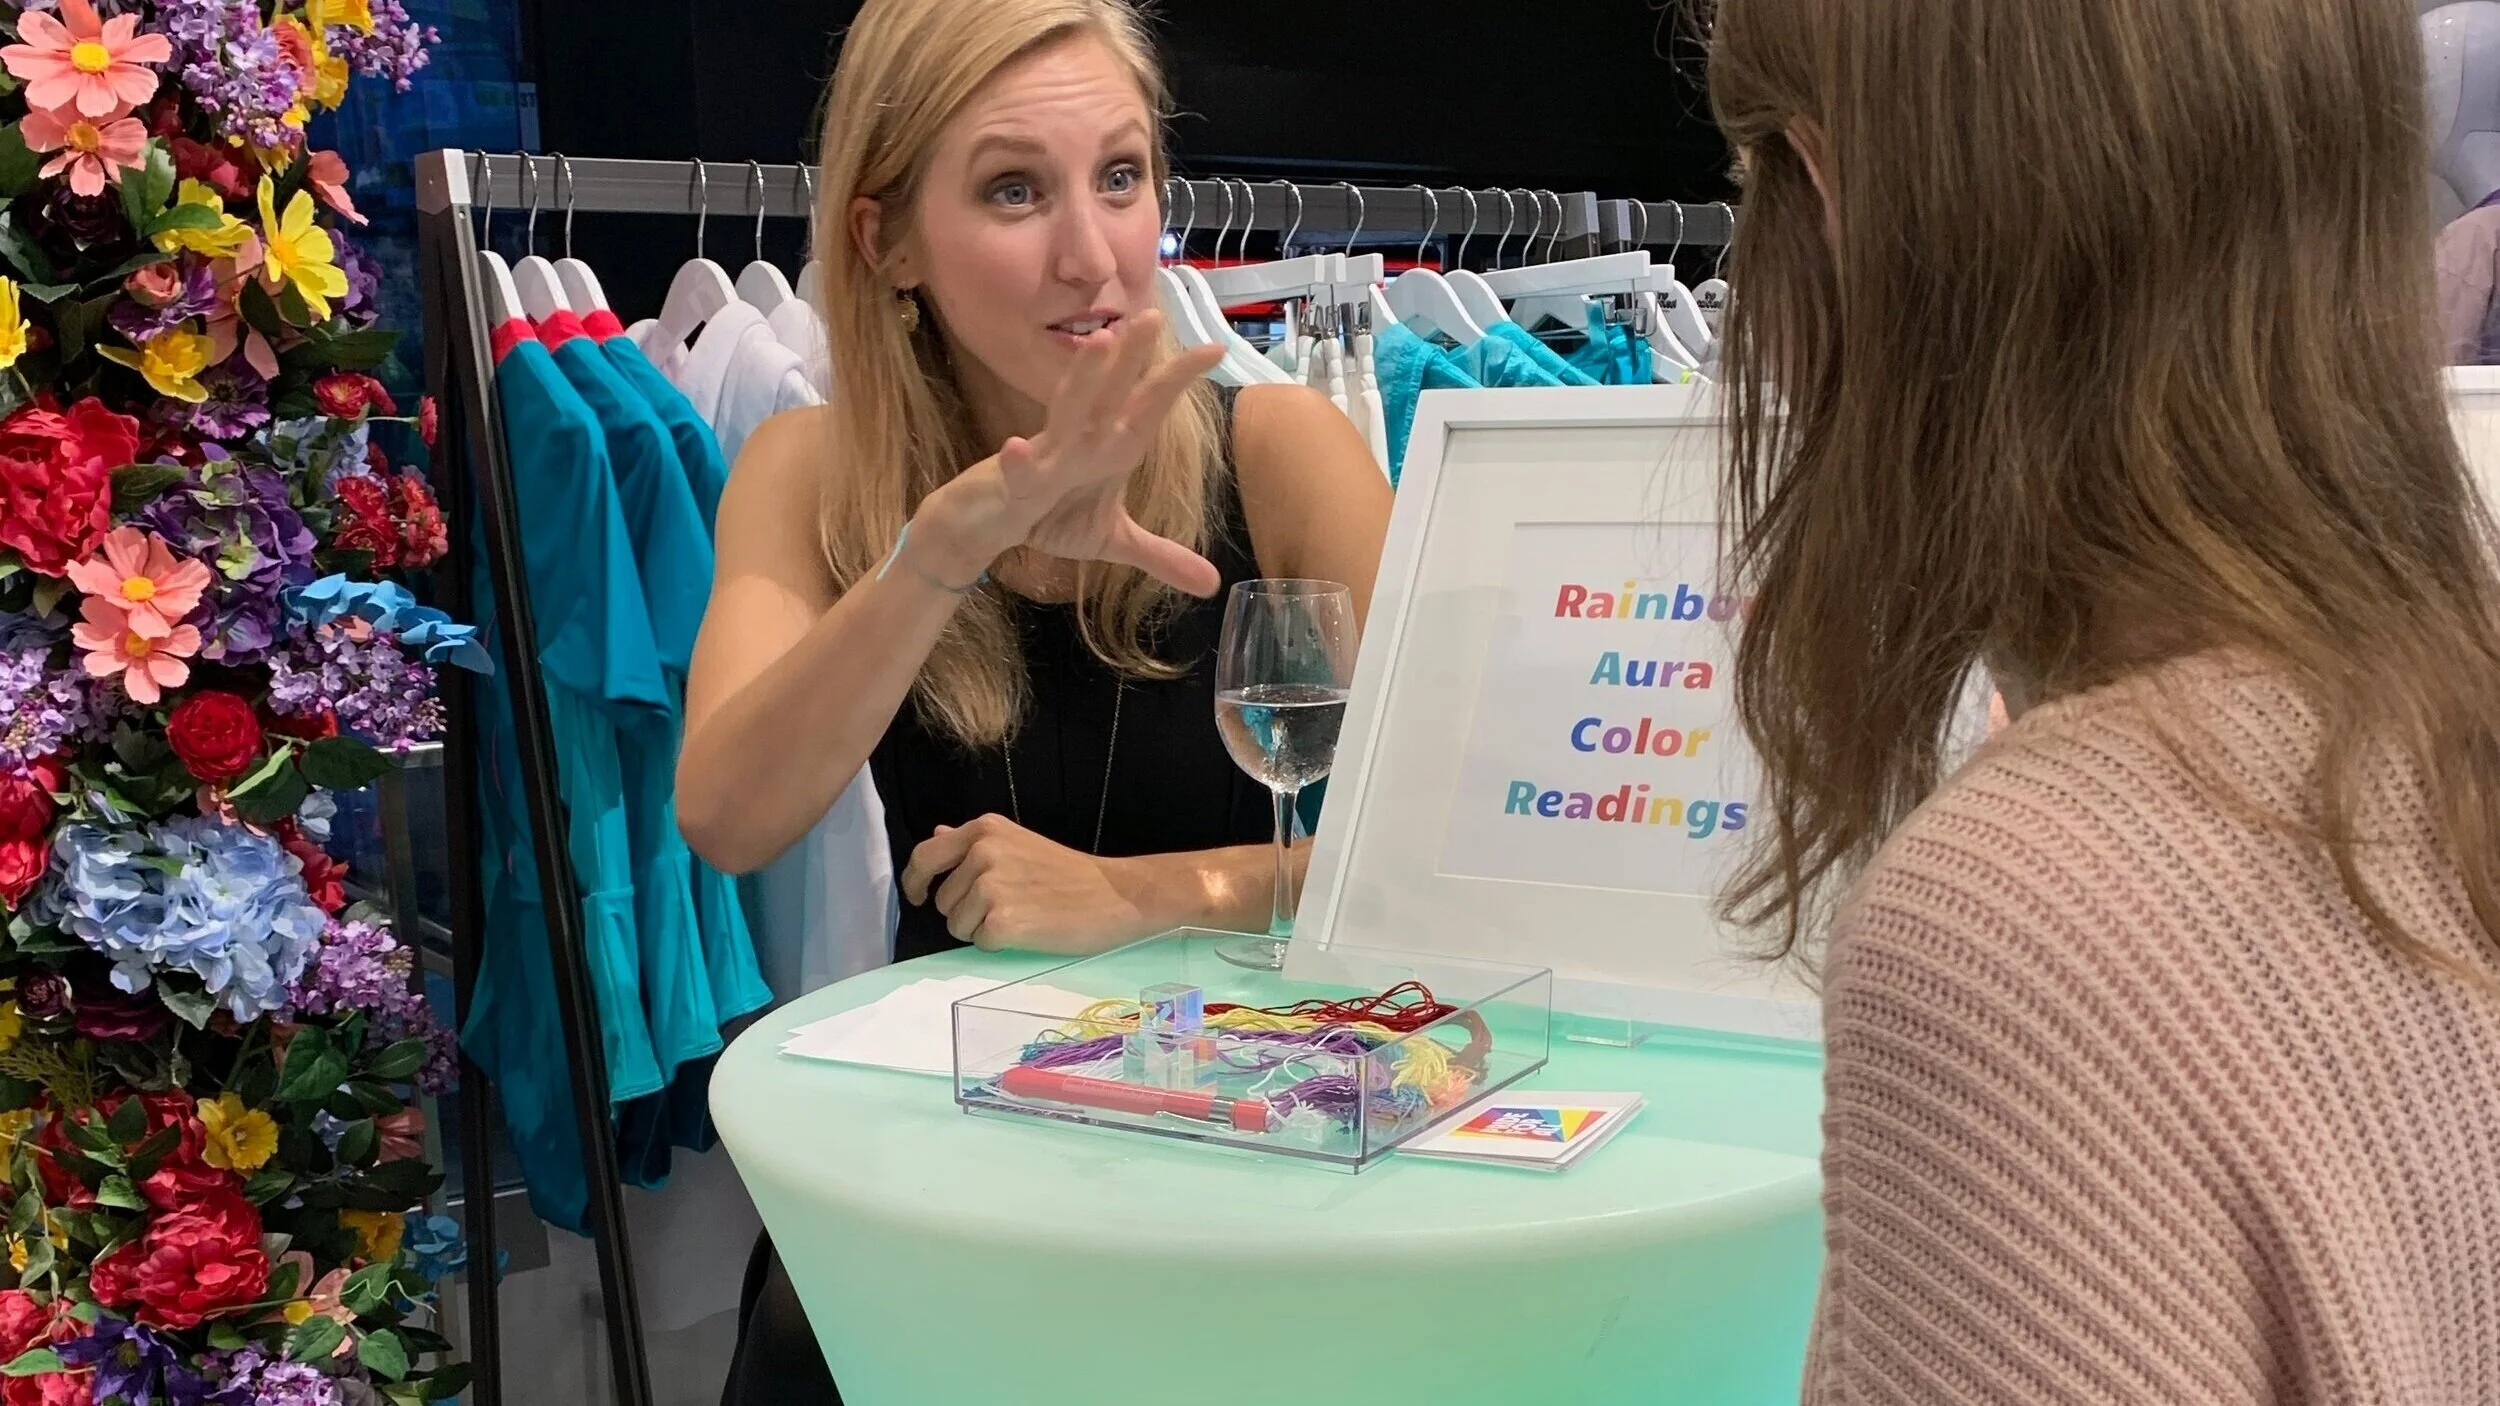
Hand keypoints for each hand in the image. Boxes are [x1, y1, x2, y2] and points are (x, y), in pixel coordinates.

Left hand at [899, 814, 1170, 953]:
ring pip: (957, 925)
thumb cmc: (1068, 873)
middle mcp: (982, 852)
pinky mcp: (1001, 921)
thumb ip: (973, 843)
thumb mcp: (1018, 844)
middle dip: (965, 911)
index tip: (918, 895)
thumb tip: (936, 833)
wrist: (1114, 896)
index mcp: (984, 830)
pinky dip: (999, 945)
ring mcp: (990, 887)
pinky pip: (979, 943)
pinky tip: (1027, 931)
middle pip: (942, 900)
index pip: (925, 856)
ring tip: (1020, 917)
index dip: (915, 881)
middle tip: (1007, 907)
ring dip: (981, 929)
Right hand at [913, 311, 1226, 595]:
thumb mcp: (1111, 541)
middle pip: (1109, 395)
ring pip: (1065, 414)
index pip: (1146, 410)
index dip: (1175, 382)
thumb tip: (1212, 583)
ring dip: (1081, 380)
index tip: (1214, 349)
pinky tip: (1014, 448)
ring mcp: (1044, 459)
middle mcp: (1078, 442)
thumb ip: (1161, 556)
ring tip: (1098, 343)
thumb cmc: (1047, 517)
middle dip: (1131, 358)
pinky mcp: (1010, 486)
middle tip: (1154, 317)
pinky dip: (1016, 463)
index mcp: (1106, 448)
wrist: (983, 527)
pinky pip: (1015, 474)